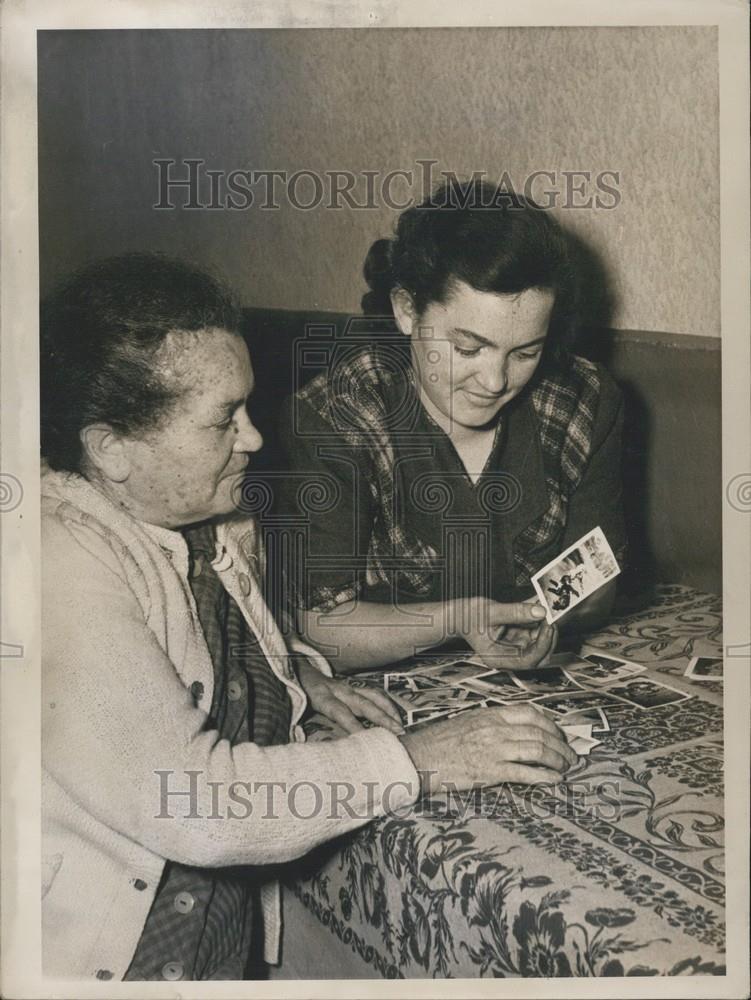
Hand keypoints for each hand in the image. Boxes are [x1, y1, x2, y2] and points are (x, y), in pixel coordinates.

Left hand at [295, 657, 403, 734]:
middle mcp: (339, 690)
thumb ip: (302, 726)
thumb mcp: (296, 708)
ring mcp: (349, 686)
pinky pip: (375, 693)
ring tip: (401, 727)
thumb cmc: (298, 694)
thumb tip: (310, 748)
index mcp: (322, 696)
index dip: (353, 726)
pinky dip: (388, 705)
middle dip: (383, 718)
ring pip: (374, 695)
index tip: (365, 741)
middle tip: (398, 733)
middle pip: (364, 703)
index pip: (340, 712)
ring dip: (389, 711)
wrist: (298, 670)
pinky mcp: (355, 686)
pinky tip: (396, 717)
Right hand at [400, 703, 577, 792]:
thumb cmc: (441, 742)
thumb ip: (492, 724)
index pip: (530, 713)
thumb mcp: (468, 722)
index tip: (560, 734)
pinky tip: (554, 781)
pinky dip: (543, 777)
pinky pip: (524, 773)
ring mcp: (493, 749)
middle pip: (539, 733)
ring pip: (537, 751)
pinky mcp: (489, 771)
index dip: (551, 724)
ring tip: (565, 768)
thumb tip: (515, 730)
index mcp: (490, 715)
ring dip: (556, 760)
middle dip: (560, 746)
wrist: (420, 757)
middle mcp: (495, 729)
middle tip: (571, 756)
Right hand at [457, 596, 556, 669]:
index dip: (543, 645)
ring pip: (539, 643)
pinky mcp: (517, 638)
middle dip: (548, 637)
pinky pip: (534, 632)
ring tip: (544, 606)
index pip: (529, 660)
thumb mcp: (490, 611)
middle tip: (550, 616)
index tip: (548, 625)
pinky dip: (539, 619)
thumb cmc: (467, 616)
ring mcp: (514, 647)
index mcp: (498, 658)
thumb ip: (515, 612)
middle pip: (539, 655)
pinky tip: (538, 606)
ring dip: (544, 625)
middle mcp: (509, 656)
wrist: (458, 615)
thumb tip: (540, 611)